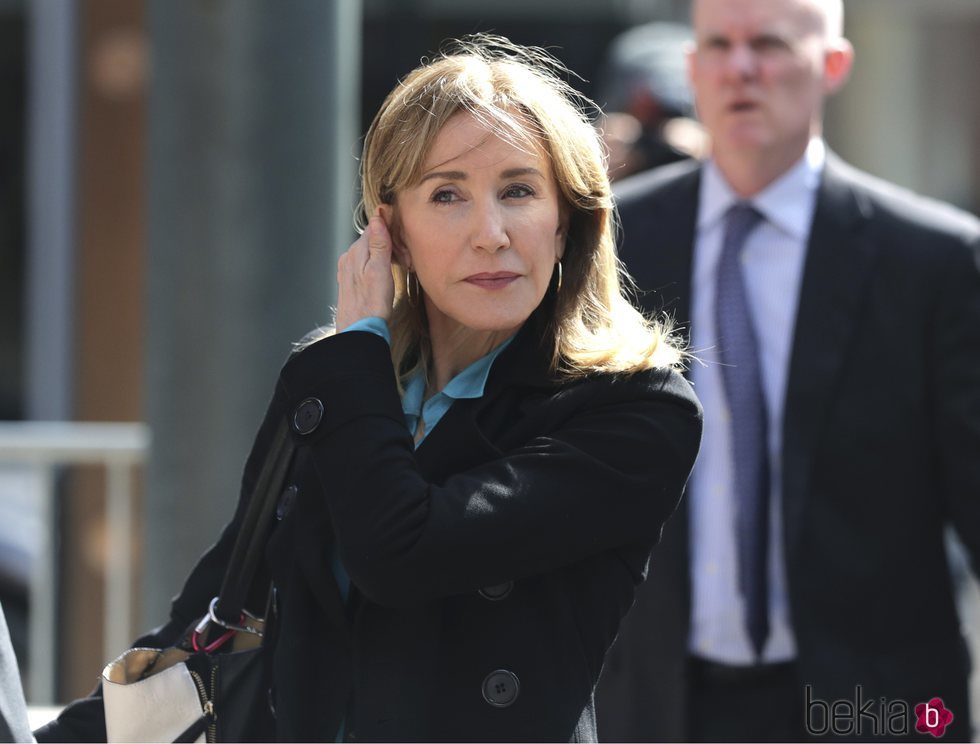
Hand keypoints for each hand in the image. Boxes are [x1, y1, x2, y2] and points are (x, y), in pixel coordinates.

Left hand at [335, 209, 395, 330]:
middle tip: (406, 263)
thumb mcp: (380, 271)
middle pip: (372, 240)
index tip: (405, 250)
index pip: (375, 228)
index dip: (393, 235)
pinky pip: (366, 265)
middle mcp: (348, 258)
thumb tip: (377, 218)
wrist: (359, 332)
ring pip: (370, 253)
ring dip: (387, 257)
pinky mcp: (350, 281)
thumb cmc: (372, 306)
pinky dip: (379, 267)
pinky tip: (386, 279)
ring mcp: (347, 270)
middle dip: (391, 246)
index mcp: (355, 252)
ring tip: (399, 271)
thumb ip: (379, 244)